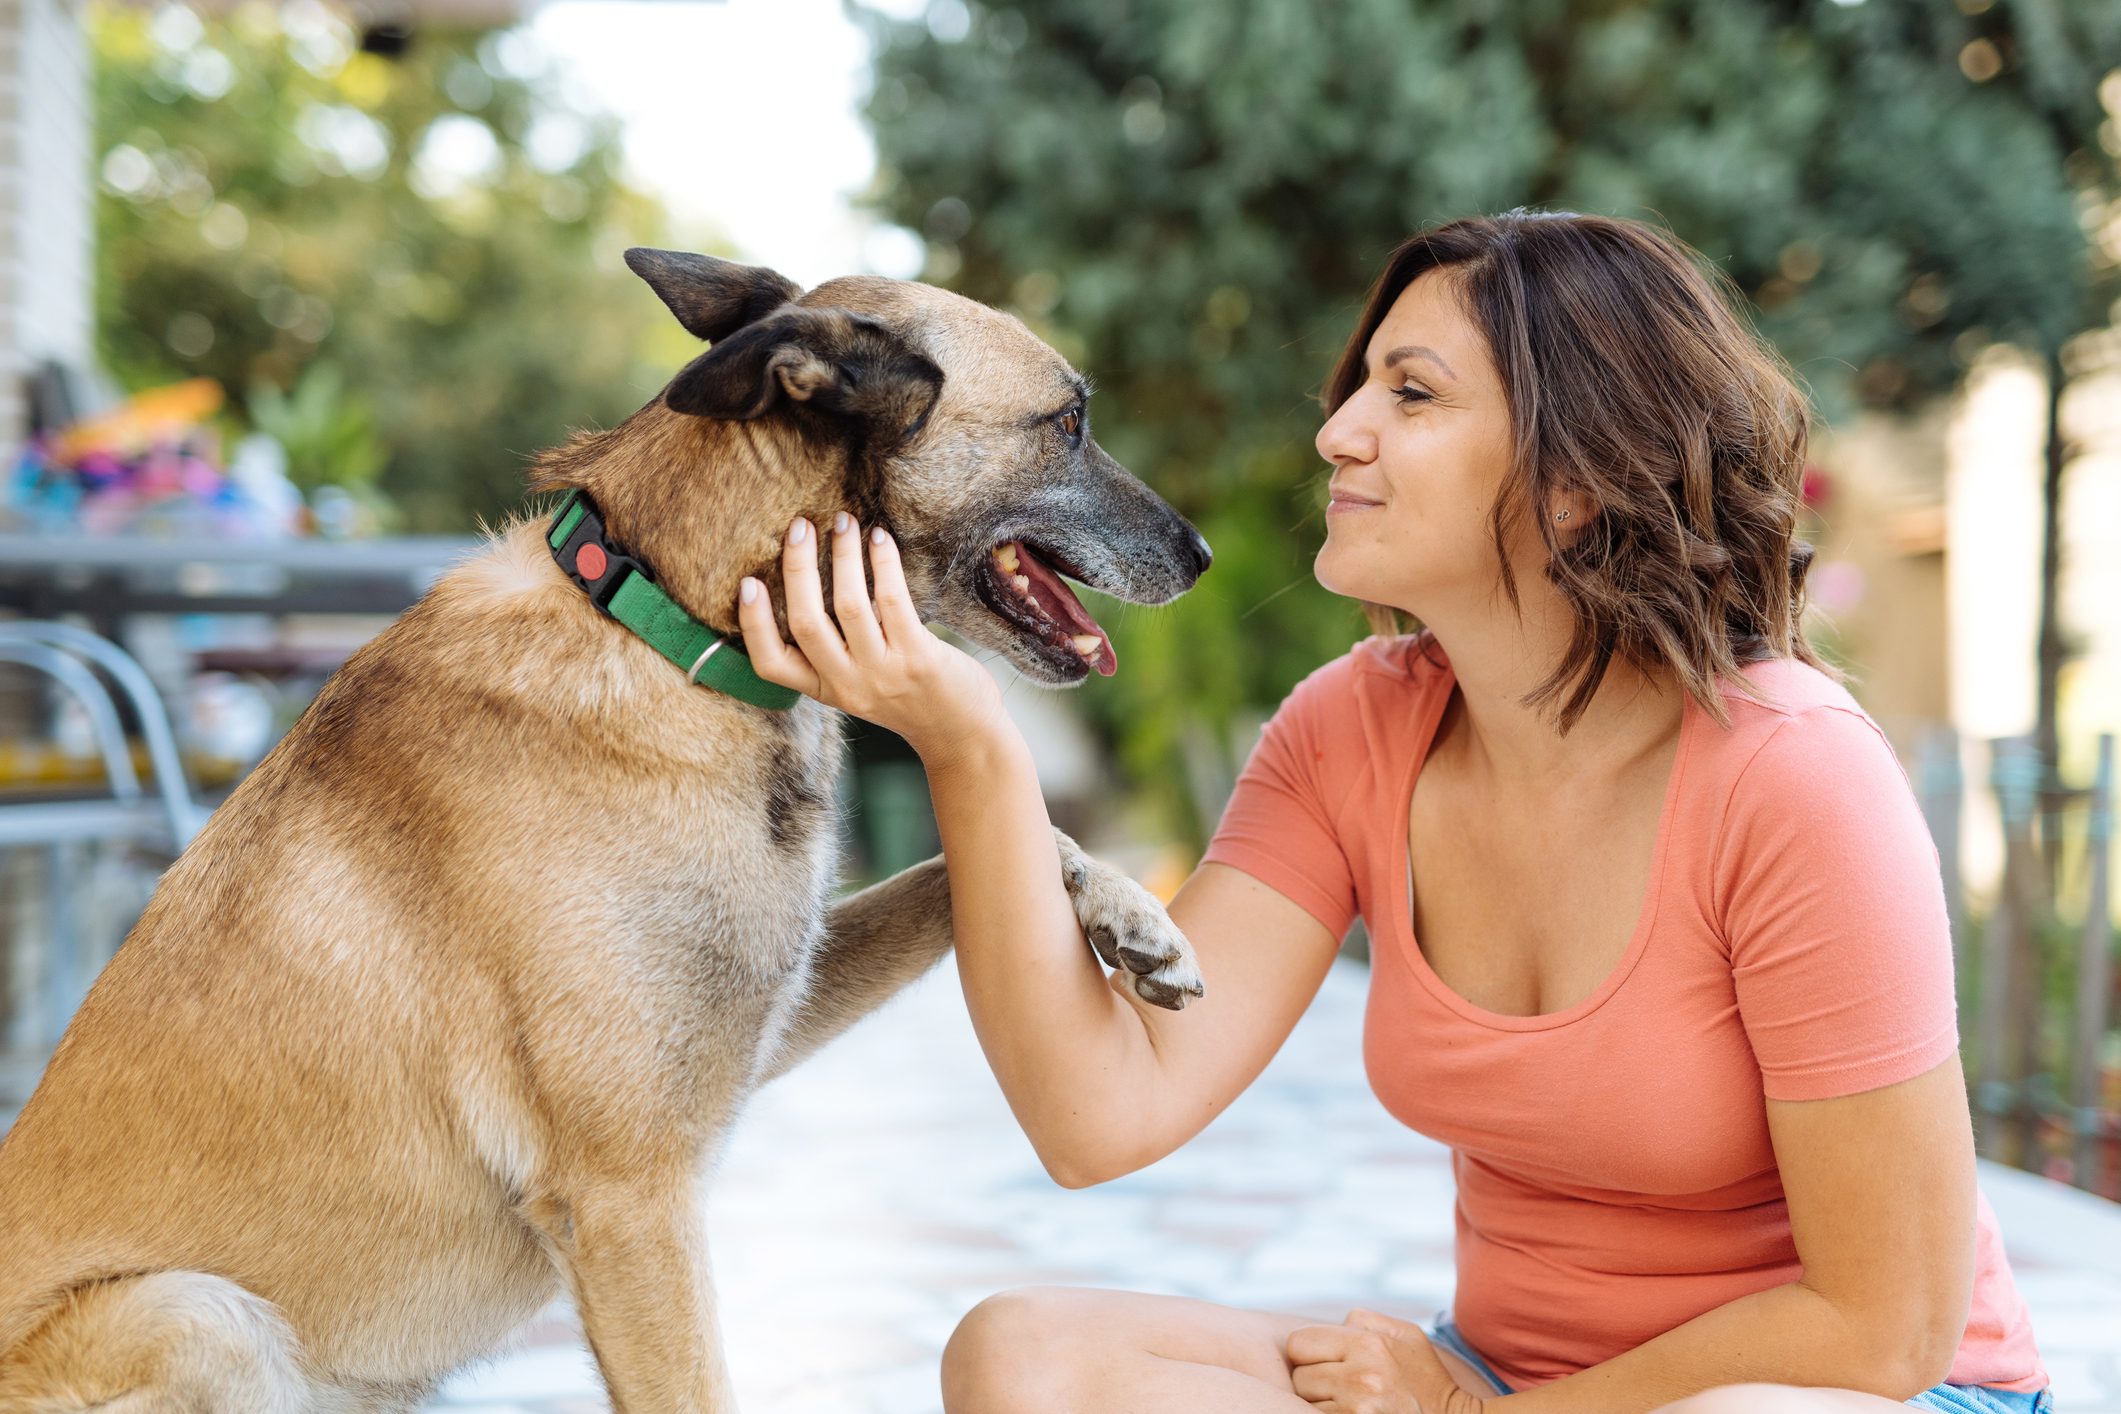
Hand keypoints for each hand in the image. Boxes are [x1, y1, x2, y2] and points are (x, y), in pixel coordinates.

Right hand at [736, 512, 1008, 765]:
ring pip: (848, 606)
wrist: (962, 733)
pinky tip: (879, 538)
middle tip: (800, 526)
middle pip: (806, 623)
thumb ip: (836, 649)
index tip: (747, 582)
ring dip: (843, 555)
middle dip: (797, 568)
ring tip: (843, 521)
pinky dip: (882, 563)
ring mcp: (883, 673)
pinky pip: (892, 601)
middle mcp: (848, 684)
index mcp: (825, 689)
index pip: (771, 664)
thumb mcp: (859, 684)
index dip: (753, 623)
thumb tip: (816, 581)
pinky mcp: (918, 658)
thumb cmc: (910, 697)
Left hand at [1286, 1309, 1487, 1413]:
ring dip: (1321, 1403)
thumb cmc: (1425, 1379)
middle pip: (1299, 1376)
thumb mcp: (1406, 1335)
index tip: (1325, 1361)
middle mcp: (1361, 1377)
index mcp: (1368, 1344)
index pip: (1299, 1343)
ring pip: (1306, 1403)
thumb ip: (1365, 1320)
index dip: (1308, 1352)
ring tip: (1349, 1401)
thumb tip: (1335, 1323)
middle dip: (1314, 1380)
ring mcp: (1358, 1408)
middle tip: (1340, 1385)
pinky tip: (1352, 1412)